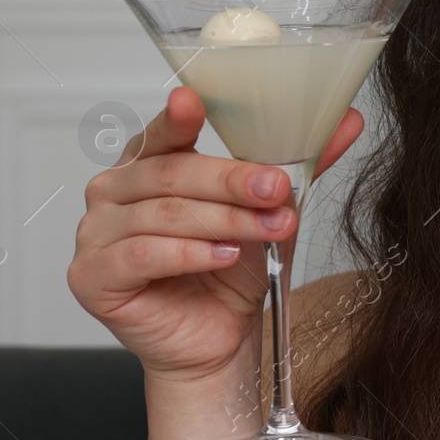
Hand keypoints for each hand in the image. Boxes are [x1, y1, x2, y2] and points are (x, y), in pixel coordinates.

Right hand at [67, 86, 364, 383]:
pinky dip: (189, 253)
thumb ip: (301, 164)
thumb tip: (347, 120)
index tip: (194, 100)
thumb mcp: (269, 209)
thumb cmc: (232, 270)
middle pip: (171, 174)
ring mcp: (95, 234)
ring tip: (268, 229)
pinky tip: (223, 255)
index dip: (177, 117)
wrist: (219, 339)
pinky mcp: (92, 277)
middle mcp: (114, 192)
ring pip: (163, 215)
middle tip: (275, 188)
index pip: (162, 132)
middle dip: (231, 181)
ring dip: (224, 221)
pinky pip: (142, 255)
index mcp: (147, 164)